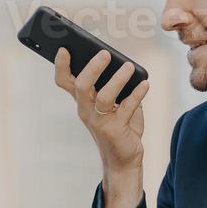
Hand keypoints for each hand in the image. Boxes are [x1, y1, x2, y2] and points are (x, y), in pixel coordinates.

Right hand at [55, 47, 150, 207]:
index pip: (65, 81)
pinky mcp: (115, 130)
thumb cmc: (117, 126)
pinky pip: (127, 109)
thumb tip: (122, 62)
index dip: (61, 66)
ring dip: (117, 80)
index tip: (64, 49)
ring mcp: (100, 121)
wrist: (123, 158)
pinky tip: (145, 84)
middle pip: (81, 87)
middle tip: (105, 54)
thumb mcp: (112, 103)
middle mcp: (87, 110)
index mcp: (82, 101)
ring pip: (104, 98)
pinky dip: (137, 94)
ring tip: (128, 67)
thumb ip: (114, 84)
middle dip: (92, 69)